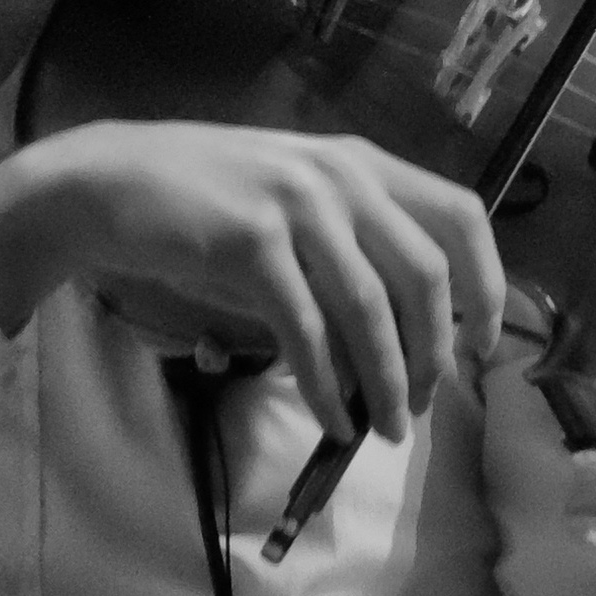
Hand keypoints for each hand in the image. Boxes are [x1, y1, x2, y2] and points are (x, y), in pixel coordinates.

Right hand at [0, 121, 506, 446]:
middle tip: (423, 404)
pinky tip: (332, 419)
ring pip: (371, 309)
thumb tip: (402, 343)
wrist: (109, 184)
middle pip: (426, 275)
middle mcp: (341, 176)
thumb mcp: (294, 207)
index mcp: (363, 163)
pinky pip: (307, 331)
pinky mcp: (251, 242)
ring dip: (387, 382)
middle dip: (433, 353)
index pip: (461, 215)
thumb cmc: (206, 205)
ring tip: (386, 431)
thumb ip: (351, 253)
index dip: (486, 283)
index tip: (484, 344)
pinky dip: (327, 386)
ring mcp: (297, 204)